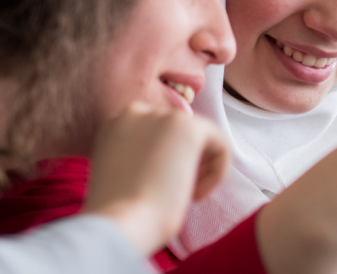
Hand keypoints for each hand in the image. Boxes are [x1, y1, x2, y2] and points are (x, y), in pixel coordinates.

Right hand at [82, 102, 228, 253]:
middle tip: (178, 195)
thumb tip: (174, 157)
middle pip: (178, 132)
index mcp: (116, 124)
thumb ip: (139, 157)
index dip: (166, 162)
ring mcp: (162, 116)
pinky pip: (220, 143)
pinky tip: (198, 195)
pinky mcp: (188, 128)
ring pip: (201, 137)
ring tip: (186, 198)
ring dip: (200, 169)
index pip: (156, 134)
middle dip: (186, 162)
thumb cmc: (120, 214)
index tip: (163, 189)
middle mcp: (136, 112)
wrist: (120, 223)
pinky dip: (217, 171)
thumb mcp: (122, 176)